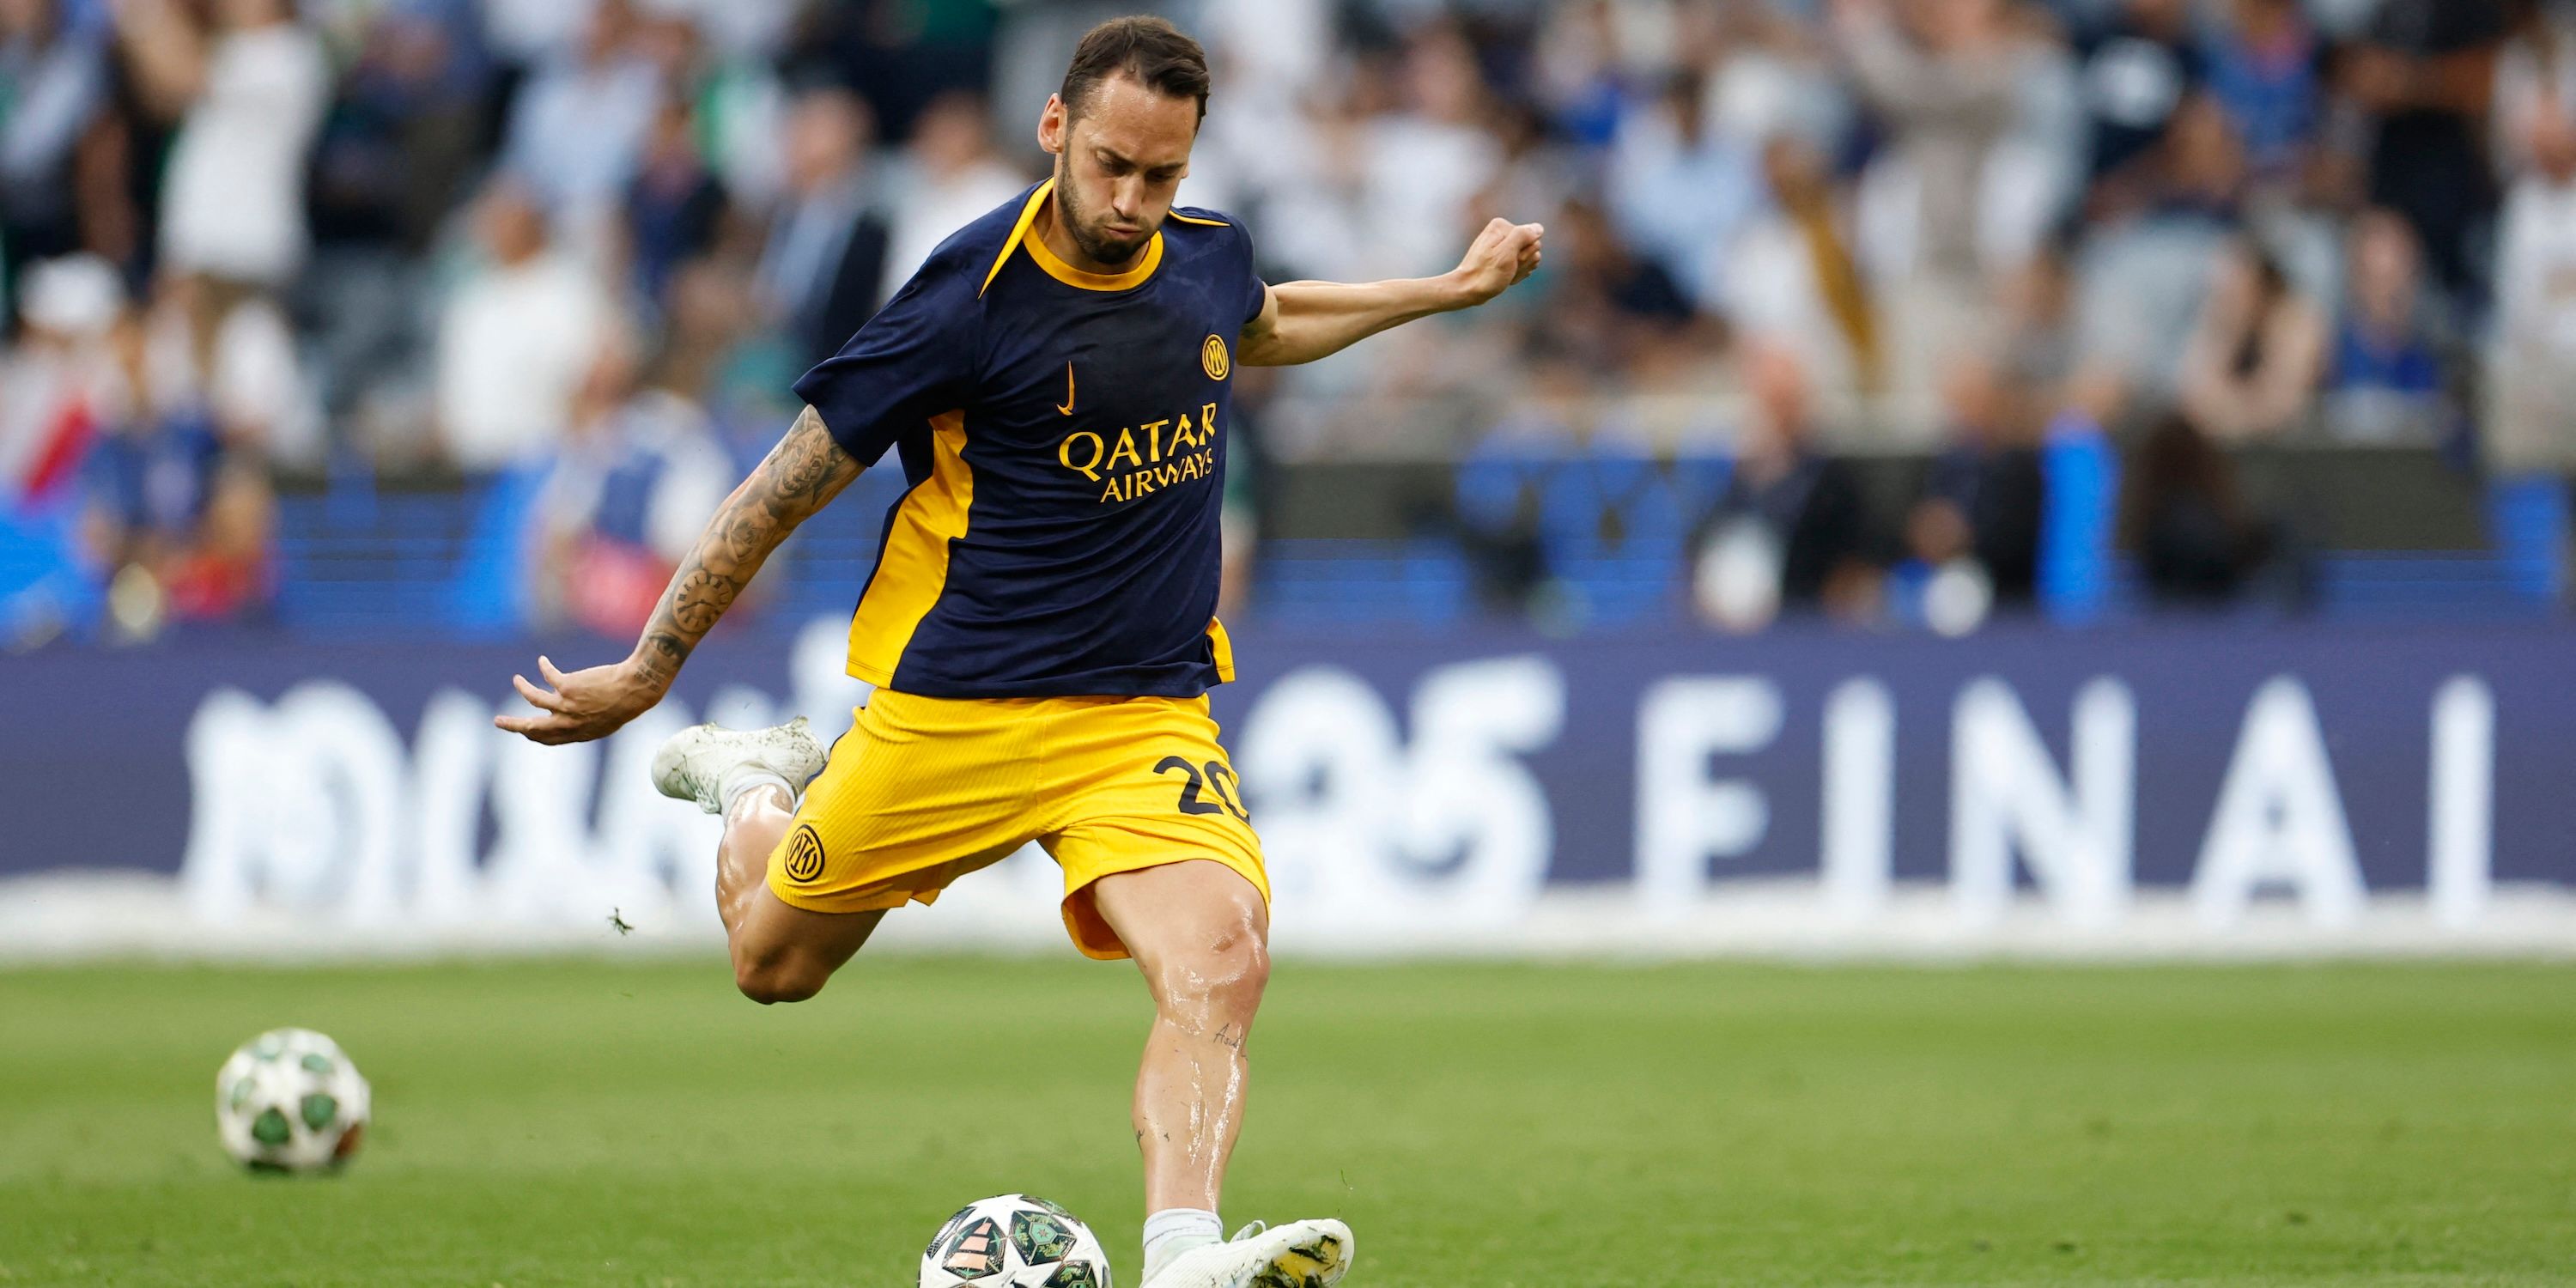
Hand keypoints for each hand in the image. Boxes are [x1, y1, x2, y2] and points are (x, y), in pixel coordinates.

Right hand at [493, 654, 664, 744]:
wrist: (636, 689)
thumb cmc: (625, 703)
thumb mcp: (607, 721)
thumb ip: (587, 724)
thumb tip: (576, 722)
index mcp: (578, 733)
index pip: (548, 739)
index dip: (533, 735)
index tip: (523, 731)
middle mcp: (569, 722)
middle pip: (532, 727)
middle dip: (512, 725)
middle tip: (498, 721)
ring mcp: (567, 705)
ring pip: (533, 699)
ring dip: (523, 688)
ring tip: (517, 679)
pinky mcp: (568, 686)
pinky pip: (548, 676)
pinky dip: (544, 667)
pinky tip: (543, 661)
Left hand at [1447, 217, 1543, 308]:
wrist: (1467, 290)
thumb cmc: (1485, 274)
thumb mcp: (1506, 253)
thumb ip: (1523, 236)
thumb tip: (1538, 228)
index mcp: (1502, 226)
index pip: (1534, 237)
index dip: (1525, 253)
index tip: (1508, 261)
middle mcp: (1503, 232)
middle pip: (1533, 247)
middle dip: (1523, 262)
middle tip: (1505, 269)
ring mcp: (1504, 245)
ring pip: (1530, 257)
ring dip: (1520, 269)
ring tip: (1504, 274)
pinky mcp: (1505, 257)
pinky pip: (1522, 264)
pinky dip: (1516, 273)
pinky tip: (1505, 278)